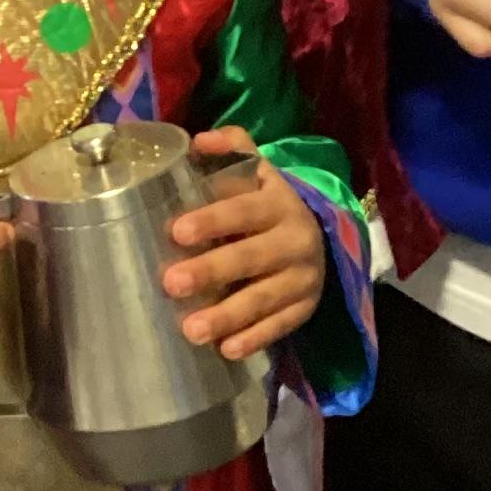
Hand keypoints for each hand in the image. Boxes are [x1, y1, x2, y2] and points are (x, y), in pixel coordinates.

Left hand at [162, 127, 326, 361]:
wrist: (319, 237)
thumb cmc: (266, 204)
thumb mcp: (258, 172)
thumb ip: (233, 149)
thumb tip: (199, 140)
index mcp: (279, 202)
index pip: (244, 210)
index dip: (213, 219)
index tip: (177, 232)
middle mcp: (296, 239)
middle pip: (253, 257)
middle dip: (212, 270)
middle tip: (170, 283)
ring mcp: (304, 277)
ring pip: (266, 297)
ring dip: (228, 315)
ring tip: (191, 331)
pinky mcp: (306, 308)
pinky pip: (281, 326)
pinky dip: (255, 339)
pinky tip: (226, 350)